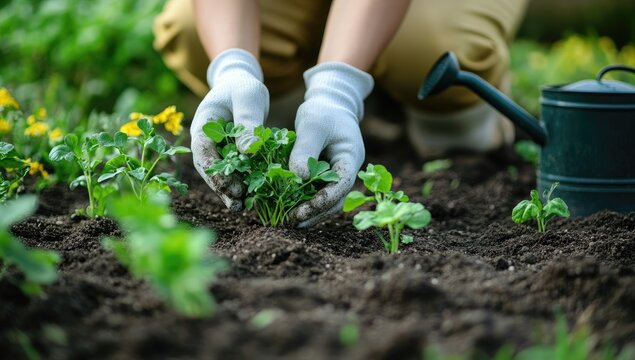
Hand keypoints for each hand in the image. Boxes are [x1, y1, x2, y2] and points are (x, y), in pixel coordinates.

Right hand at [191, 48, 268, 209]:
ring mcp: (212, 149)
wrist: (240, 86)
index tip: (231, 186)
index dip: (215, 171)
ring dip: (228, 190)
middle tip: (238, 203)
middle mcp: (203, 140)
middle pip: (208, 168)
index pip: (203, 151)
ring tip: (242, 207)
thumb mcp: (249, 98)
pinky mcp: (225, 155)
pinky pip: (229, 172)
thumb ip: (247, 121)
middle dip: (221, 187)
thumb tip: (248, 151)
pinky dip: (238, 184)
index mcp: (203, 124)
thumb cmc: (243, 88)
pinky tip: (250, 198)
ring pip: (217, 174)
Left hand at [289, 62, 373, 226]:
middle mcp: (347, 170)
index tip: (301, 211)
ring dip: (310, 212)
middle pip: (335, 200)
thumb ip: (305, 150)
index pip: (341, 186)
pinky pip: (316, 193)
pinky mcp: (325, 175)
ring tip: (288, 221)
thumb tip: (297, 178)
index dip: (322, 201)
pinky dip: (304, 202)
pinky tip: (286, 208)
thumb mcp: (312, 125)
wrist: (329, 103)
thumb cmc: (323, 111)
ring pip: (327, 200)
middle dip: (315, 212)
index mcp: (350, 158)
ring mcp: (337, 174)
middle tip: (292, 221)